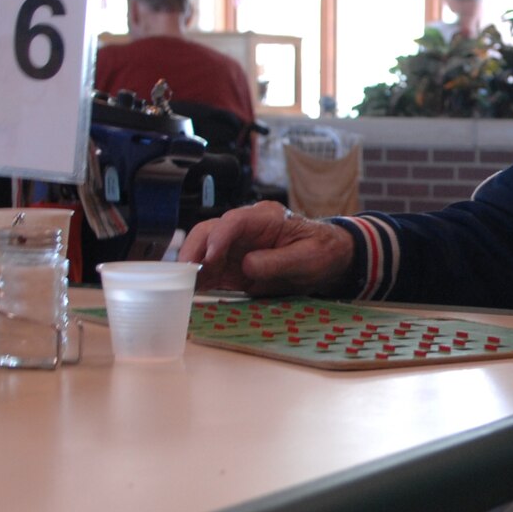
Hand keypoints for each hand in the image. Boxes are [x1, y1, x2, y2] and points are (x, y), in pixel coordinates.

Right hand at [180, 201, 356, 294]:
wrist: (329, 259)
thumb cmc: (322, 251)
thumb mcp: (308, 258)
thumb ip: (279, 261)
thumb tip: (247, 265)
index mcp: (266, 218)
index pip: (234, 221)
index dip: (218, 238)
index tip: (209, 258)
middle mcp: (244, 229)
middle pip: (209, 231)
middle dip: (194, 251)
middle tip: (186, 275)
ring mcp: (236, 247)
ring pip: (203, 250)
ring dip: (192, 269)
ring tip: (183, 287)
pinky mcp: (233, 267)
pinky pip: (210, 271)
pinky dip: (198, 282)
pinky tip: (190, 294)